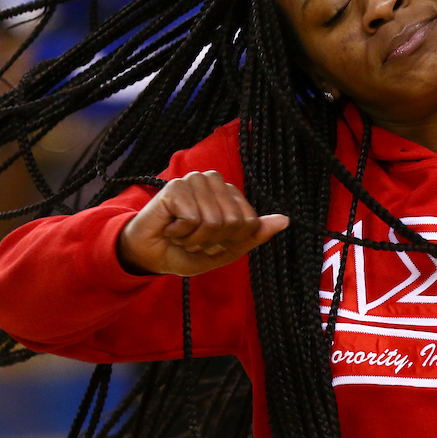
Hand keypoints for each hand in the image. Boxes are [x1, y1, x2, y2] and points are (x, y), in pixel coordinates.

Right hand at [118, 171, 288, 276]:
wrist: (150, 256)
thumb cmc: (186, 250)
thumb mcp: (226, 250)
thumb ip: (254, 235)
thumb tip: (286, 220)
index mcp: (231, 193)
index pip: (249, 223)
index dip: (229, 242)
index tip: (210, 242)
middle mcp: (216, 181)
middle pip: (233, 223)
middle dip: (212, 242)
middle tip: (193, 238)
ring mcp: (195, 180)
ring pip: (214, 221)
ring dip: (194, 239)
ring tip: (181, 233)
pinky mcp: (176, 186)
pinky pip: (193, 219)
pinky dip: (181, 233)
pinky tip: (170, 228)